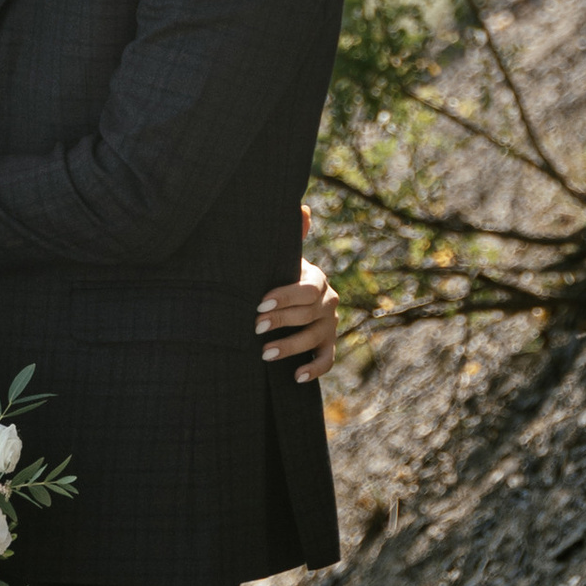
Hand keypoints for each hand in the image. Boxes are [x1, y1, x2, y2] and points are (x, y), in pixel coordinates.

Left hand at [257, 214, 340, 384]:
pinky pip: (327, 360)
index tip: (260, 303)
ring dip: (291, 347)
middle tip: (255, 328)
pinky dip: (314, 369)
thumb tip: (302, 208)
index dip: (285, 296)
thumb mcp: (284, 257)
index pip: (307, 289)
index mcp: (317, 280)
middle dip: (281, 320)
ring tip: (264, 353)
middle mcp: (329, 302)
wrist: (293, 301)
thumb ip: (293, 234)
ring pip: (315, 338)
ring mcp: (330, 326)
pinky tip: (295, 376)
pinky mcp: (328, 346)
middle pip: (308, 314)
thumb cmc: (281, 277)